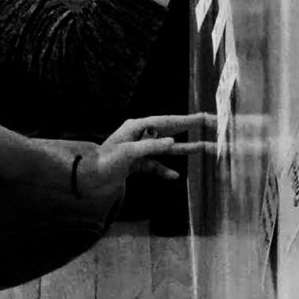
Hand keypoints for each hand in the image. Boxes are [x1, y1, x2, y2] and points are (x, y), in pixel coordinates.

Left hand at [63, 112, 215, 209]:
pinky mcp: (136, 164)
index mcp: (137, 127)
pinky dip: (164, 170)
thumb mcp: (128, 153)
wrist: (87, 181)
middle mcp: (140, 135)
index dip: (187, 120)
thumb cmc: (104, 163)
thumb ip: (151, 147)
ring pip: (166, 149)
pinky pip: (155, 165)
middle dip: (190, 129)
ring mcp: (139, 150)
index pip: (167, 121)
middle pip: (170, 131)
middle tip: (211, 126)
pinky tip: (174, 176)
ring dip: (183, 150)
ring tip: (203, 148)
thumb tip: (173, 143)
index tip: (204, 118)